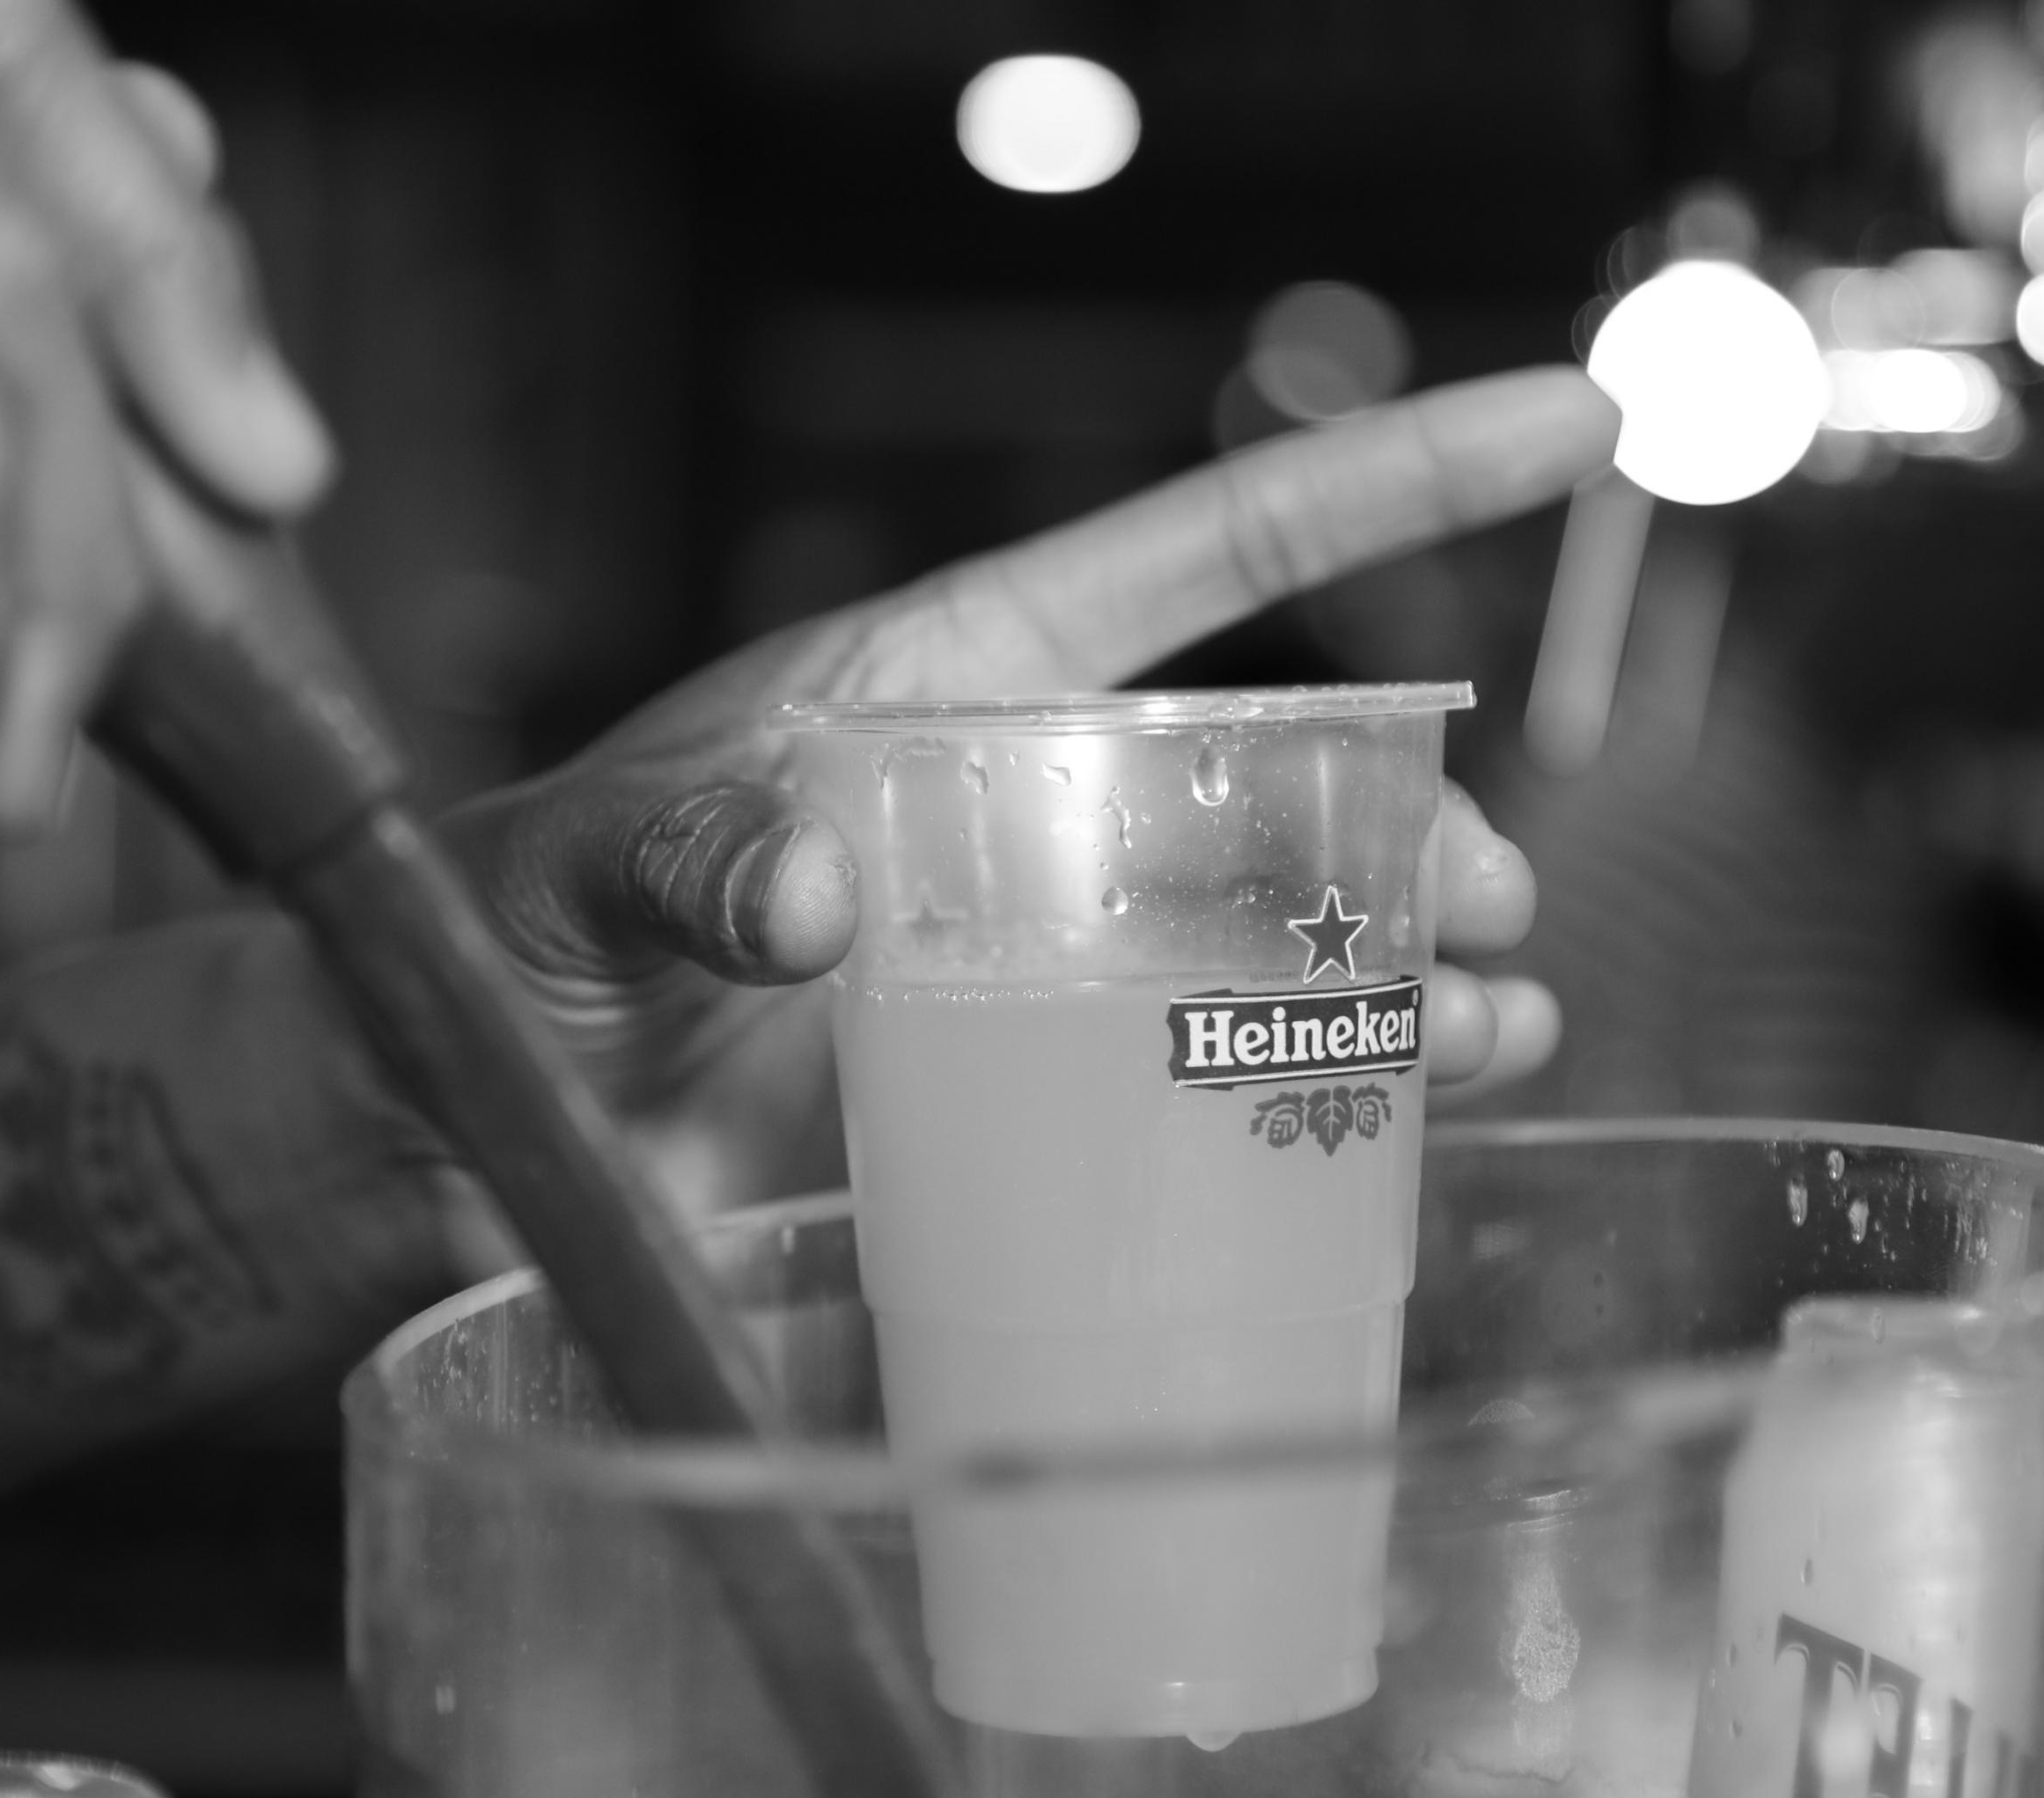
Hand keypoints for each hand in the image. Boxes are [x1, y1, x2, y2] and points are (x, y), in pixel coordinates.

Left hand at [446, 368, 1610, 1213]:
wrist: (473, 1131)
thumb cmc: (518, 940)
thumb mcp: (582, 867)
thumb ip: (681, 851)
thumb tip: (805, 900)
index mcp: (959, 682)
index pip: (1211, 547)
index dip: (1395, 477)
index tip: (1570, 420)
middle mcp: (1040, 806)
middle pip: (1285, 772)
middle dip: (1415, 814)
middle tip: (1477, 898)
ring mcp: (1056, 955)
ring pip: (1288, 931)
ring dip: (1412, 966)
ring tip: (1496, 1019)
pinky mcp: (1049, 1092)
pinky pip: (1234, 1064)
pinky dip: (1352, 1078)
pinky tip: (1439, 1096)